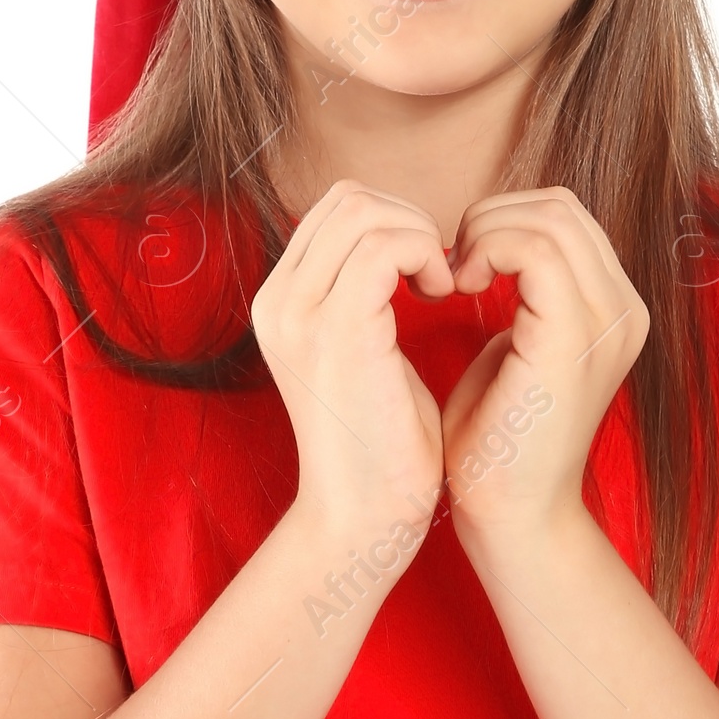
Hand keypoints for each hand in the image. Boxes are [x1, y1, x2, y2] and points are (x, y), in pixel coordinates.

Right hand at [252, 180, 453, 550]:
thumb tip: (405, 248)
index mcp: (281, 305)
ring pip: (366, 212)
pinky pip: (384, 246)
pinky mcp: (336, 329)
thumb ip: (368, 297)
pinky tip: (441, 294)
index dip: (394, 221)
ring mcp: (300, 313)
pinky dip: (424, 255)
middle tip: (440, 274)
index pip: (335, 210)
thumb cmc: (384, 448)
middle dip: (410, 220)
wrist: (366, 520)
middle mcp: (277, 302)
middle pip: (347, 198)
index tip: (427, 271)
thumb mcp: (367, 354)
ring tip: (442, 285)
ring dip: (420, 236)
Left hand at [439, 188, 649, 547]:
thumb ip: (518, 294)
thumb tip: (490, 243)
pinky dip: (487, 251)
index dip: (503, 221)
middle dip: (492, 218)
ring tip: (454, 280)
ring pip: (551, 218)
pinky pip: (536, 250)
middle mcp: (626, 311)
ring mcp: (609, 324)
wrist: (509, 516)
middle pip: (561, 207)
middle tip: (451, 269)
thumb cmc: (494, 442)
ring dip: (485, 234)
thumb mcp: (511, 348)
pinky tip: (458, 288)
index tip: (458, 266)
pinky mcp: (576, 341)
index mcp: (613, 310)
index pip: (565, 217)